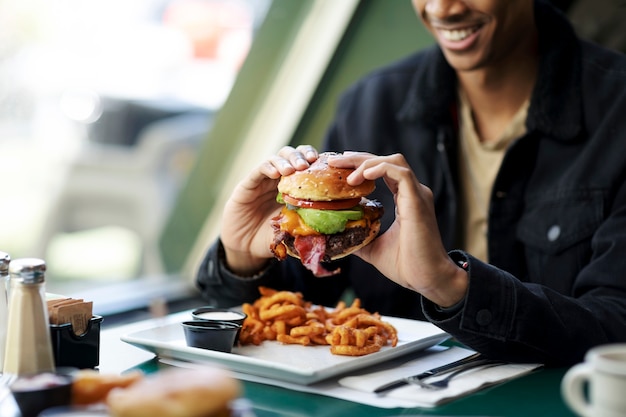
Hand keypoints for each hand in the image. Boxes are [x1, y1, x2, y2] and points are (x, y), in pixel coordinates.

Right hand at [220, 145, 318, 274]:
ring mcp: (263, 180)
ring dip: (285, 160)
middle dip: (300, 156)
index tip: (322, 163)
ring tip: (291, 170)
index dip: (314, 159)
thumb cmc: (271, 237)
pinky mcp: (247, 185)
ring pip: (275, 158)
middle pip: (291, 155)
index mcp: (292, 187)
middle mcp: (278, 179)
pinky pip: (258, 170)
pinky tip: (275, 174)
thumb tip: (335, 223)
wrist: (245, 247)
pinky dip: (268, 168)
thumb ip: (308, 223)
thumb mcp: (293, 229)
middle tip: (306, 164)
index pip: (305, 164)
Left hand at [329, 152, 467, 306]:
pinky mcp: (418, 200)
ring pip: (393, 161)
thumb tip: (338, 234)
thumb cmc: (407, 265)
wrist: (427, 279)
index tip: (338, 167)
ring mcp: (417, 194)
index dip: (360, 165)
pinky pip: (401, 173)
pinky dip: (381, 169)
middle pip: (385, 160)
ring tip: (346, 174)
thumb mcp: (373, 247)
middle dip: (358, 158)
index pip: (382, 170)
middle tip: (334, 162)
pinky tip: (363, 175)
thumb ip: (359, 236)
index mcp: (405, 199)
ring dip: (367, 162)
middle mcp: (412, 192)